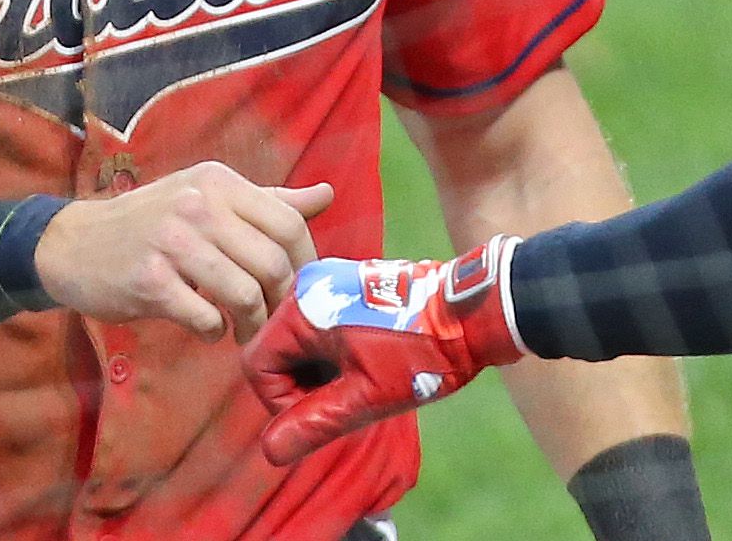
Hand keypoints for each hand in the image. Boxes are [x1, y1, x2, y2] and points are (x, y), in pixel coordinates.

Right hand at [33, 160, 331, 340]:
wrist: (73, 244)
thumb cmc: (152, 223)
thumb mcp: (208, 199)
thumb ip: (268, 202)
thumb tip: (327, 195)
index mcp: (219, 182)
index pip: (288, 223)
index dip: (304, 263)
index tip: (299, 289)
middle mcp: (198, 205)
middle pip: (271, 263)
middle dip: (281, 302)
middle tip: (274, 320)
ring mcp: (171, 241)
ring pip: (244, 294)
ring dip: (251, 324)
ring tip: (242, 330)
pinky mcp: (148, 280)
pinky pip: (204, 317)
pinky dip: (214, 332)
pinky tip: (206, 328)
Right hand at [242, 235, 524, 465]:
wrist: (473, 312)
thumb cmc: (420, 352)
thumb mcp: (366, 395)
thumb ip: (314, 422)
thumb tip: (270, 451)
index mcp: (304, 305)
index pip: (258, 365)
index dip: (281, 402)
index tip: (322, 415)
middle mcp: (310, 284)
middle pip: (277, 352)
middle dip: (304, 387)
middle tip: (347, 403)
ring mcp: (331, 281)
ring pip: (301, 343)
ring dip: (321, 374)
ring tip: (362, 386)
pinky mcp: (349, 285)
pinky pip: (322, 328)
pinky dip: (335, 355)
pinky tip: (368, 367)